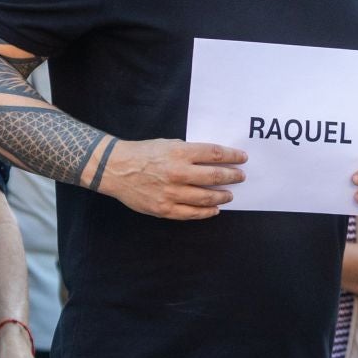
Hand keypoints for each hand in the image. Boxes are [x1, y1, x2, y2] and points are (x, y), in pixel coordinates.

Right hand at [99, 139, 246, 219]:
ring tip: (229, 194)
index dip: (232, 156)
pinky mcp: (164, 209)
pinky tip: (214, 209)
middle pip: (214, 176)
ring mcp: (171, 193)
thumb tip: (212, 159)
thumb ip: (188, 151)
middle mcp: (177, 173)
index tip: (242, 158)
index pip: (214, 154)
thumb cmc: (142, 153)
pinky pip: (191, 214)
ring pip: (206, 198)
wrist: (115, 168)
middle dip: (232, 176)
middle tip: (241, 177)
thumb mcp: (167, 143)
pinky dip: (206, 212)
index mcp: (179, 152)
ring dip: (222, 196)